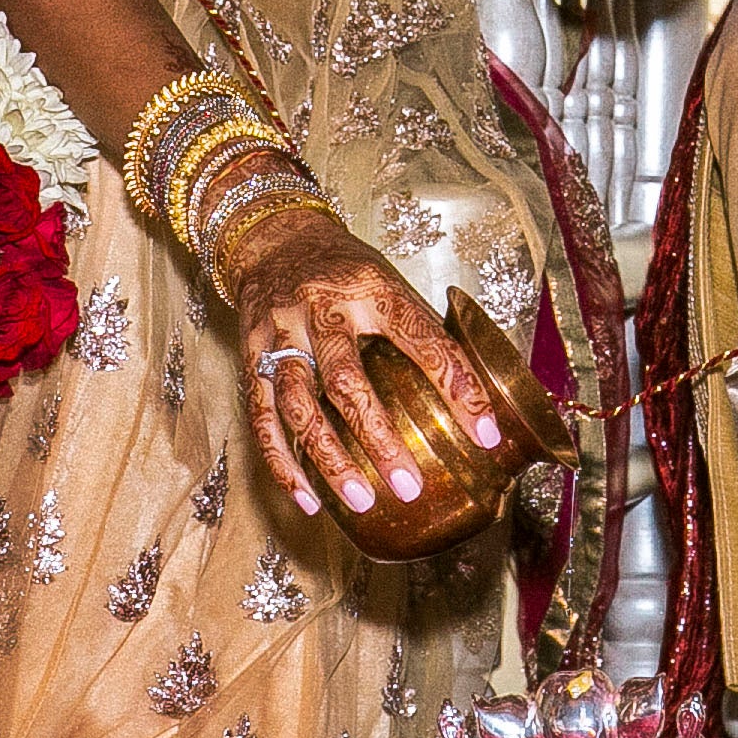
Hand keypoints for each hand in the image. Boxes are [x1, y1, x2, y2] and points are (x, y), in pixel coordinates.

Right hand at [224, 206, 505, 517]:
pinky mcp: (249, 355)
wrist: (276, 236)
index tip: (487, 434)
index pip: (423, 340)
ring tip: (361, 501)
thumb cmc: (346, 269)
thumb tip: (476, 390)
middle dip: (379, 438)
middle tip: (408, 486)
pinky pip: (262, 417)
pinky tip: (308, 500)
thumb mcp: (390, 281)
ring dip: (329, 459)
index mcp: (372, 289)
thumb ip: (421, 329)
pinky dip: (283, 462)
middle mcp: (322, 309)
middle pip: (347, 380)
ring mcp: (280, 333)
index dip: (458, 387)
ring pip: (299, 405)